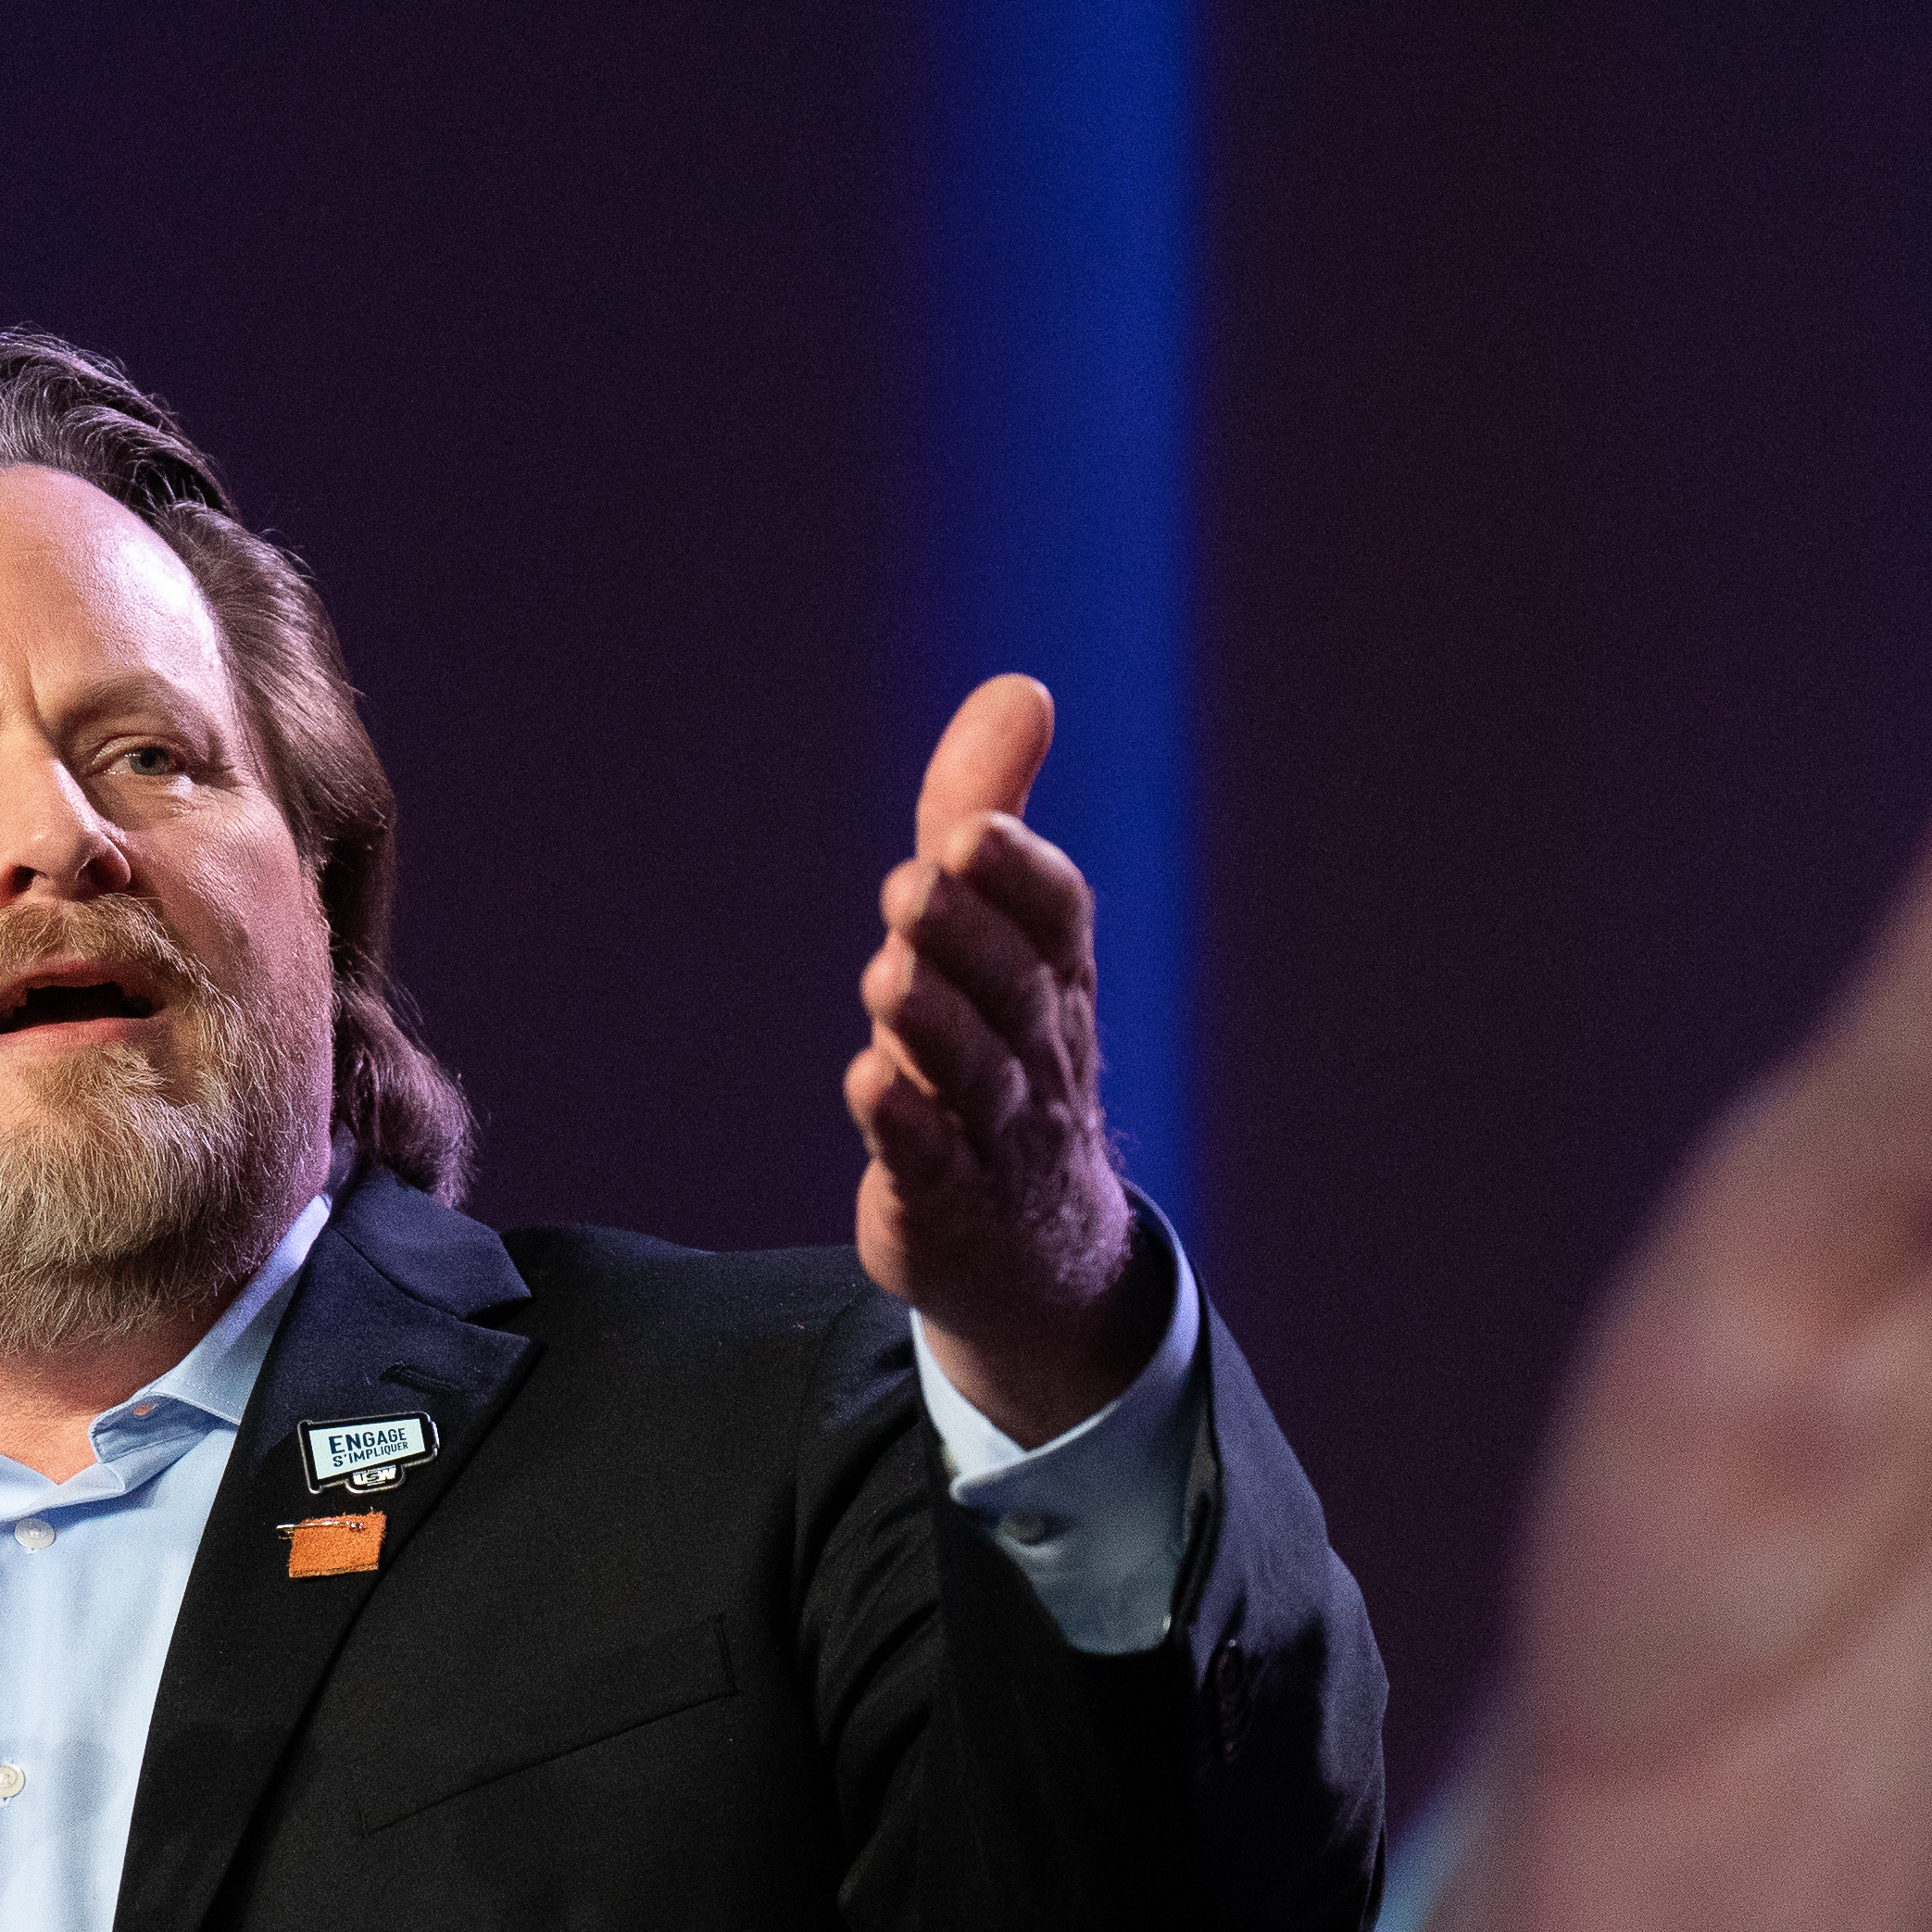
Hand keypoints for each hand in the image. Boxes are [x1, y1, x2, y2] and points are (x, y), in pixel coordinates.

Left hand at [850, 675, 1153, 1440]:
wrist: (1033, 1243)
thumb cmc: (1003, 1053)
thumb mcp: (998, 932)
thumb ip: (990, 811)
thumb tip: (1019, 687)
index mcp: (1054, 981)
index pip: (1059, 921)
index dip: (1023, 876)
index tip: (976, 829)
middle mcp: (1035, 1053)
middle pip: (1013, 991)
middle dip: (967, 936)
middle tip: (915, 882)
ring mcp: (994, 1133)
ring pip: (974, 1074)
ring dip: (933, 1024)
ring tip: (889, 974)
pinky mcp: (943, 1199)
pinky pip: (929, 1161)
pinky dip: (904, 1124)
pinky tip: (871, 1085)